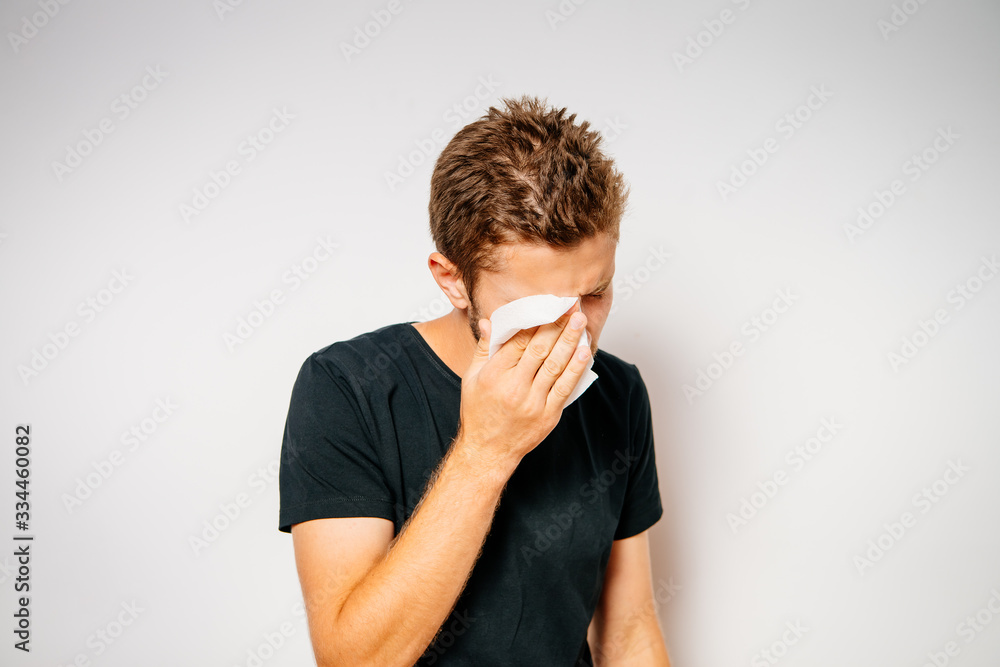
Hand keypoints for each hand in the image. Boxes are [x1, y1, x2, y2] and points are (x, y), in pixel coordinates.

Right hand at [455, 300, 590, 469]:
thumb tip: (488, 321)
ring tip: (580, 321)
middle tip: (570, 306)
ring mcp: (533, 402)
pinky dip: (576, 368)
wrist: (488, 451)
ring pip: (555, 365)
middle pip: (540, 349)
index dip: (535, 321)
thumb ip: (483, 348)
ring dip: (570, 341)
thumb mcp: (471, 378)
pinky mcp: (548, 415)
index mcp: (494, 375)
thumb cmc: (478, 412)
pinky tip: (584, 351)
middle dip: (556, 325)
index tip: (548, 306)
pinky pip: (565, 387)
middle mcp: (514, 387)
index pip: (519, 341)